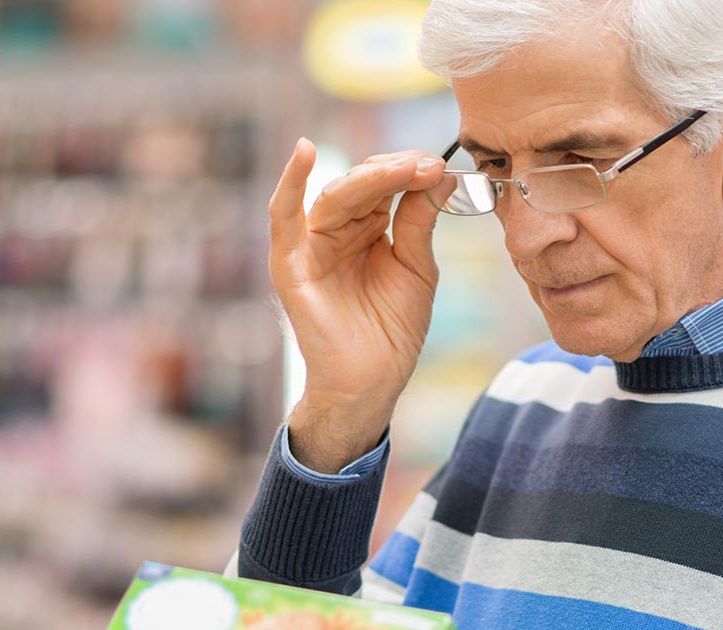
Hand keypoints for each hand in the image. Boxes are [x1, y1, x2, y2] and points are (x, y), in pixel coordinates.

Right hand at [268, 139, 454, 472]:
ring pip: (335, 195)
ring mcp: (310, 245)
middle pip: (361, 184)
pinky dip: (290, 182)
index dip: (409, 171)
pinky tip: (305, 152)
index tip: (439, 165)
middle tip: (427, 165)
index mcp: (365, 229)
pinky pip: (283, 216)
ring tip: (403, 168)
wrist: (371, 383)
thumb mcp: (416, 268)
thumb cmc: (392, 332)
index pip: (383, 185)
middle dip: (395, 171)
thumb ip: (419, 222)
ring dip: (370, 178)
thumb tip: (437, 174)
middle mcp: (335, 231)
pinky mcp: (291, 264)